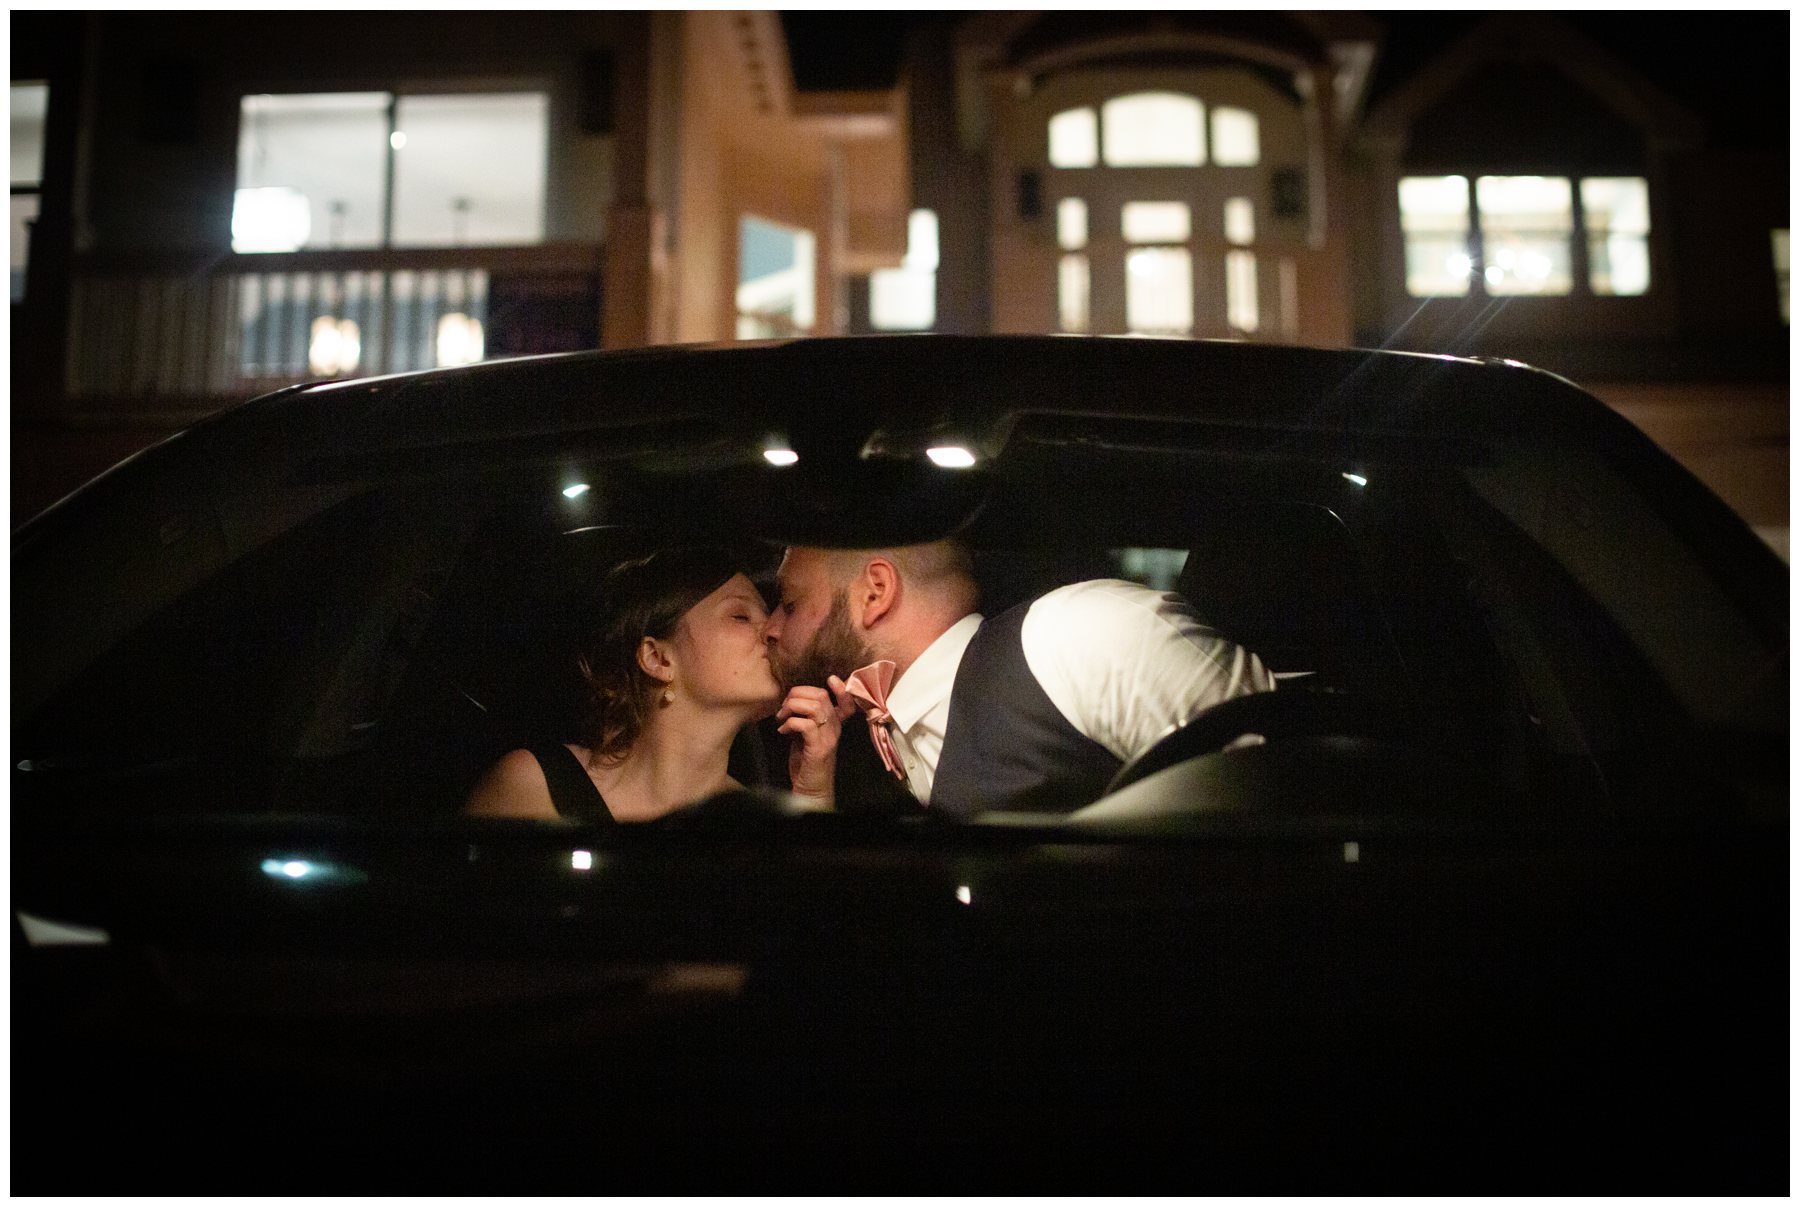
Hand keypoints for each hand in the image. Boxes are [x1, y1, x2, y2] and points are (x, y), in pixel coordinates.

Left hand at [776, 677, 852, 804]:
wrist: (811, 789)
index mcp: (834, 724)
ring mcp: (828, 738)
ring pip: (814, 706)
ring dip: (791, 707)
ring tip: (782, 718)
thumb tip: (791, 702)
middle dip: (796, 695)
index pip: (847, 702)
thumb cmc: (806, 762)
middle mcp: (834, 728)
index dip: (841, 688)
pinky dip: (790, 723)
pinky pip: (805, 724)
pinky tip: (783, 731)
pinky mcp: (818, 748)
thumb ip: (805, 718)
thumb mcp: (806, 736)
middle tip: (784, 708)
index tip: (830, 679)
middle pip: (821, 696)